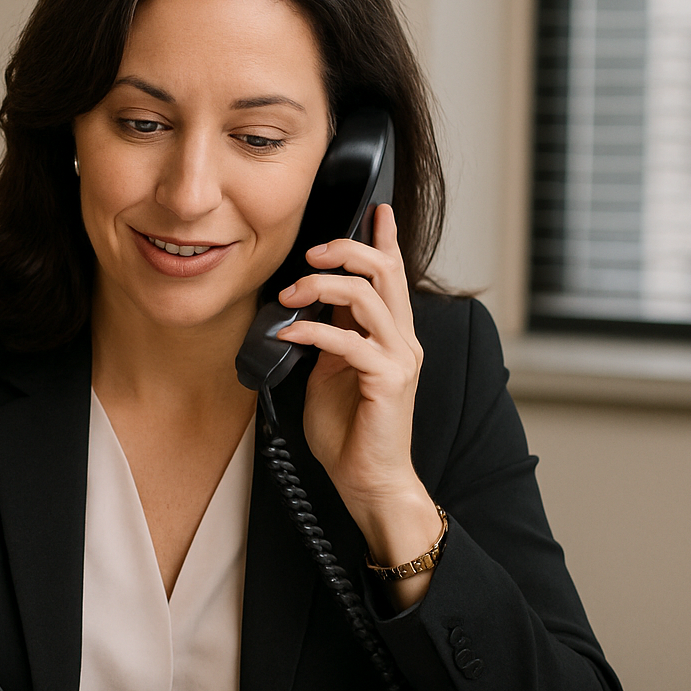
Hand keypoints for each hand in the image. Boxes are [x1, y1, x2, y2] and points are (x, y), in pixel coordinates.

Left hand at [273, 203, 442, 606]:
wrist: (369, 481)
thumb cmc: (350, 433)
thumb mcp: (330, 372)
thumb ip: (327, 337)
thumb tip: (304, 307)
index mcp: (390, 335)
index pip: (392, 274)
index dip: (384, 239)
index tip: (374, 209)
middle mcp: (401, 340)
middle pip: (384, 272)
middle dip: (346, 249)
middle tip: (310, 251)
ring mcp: (397, 359)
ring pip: (368, 296)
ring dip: (323, 285)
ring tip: (292, 293)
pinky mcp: (387, 381)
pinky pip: (349, 341)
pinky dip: (312, 330)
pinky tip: (289, 332)